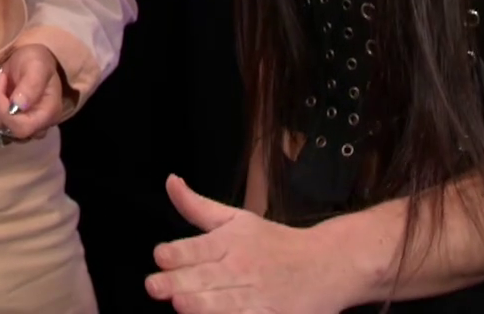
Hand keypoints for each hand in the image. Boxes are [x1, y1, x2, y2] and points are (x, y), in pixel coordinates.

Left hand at [0, 43, 68, 141]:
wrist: (27, 63)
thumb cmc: (36, 63)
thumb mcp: (37, 67)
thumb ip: (31, 86)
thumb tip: (17, 107)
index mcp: (46, 117)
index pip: (20, 128)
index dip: (3, 109)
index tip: (1, 79)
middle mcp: (32, 130)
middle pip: (1, 129)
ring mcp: (14, 130)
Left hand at [145, 176, 358, 312]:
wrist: (328, 263)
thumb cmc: (275, 242)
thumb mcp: (237, 219)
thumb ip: (197, 207)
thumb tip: (170, 181)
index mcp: (231, 242)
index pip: (199, 247)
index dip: (178, 252)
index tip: (160, 256)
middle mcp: (242, 268)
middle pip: (207, 277)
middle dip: (180, 282)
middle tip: (155, 286)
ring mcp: (259, 295)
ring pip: (227, 303)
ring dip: (203, 304)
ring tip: (180, 304)